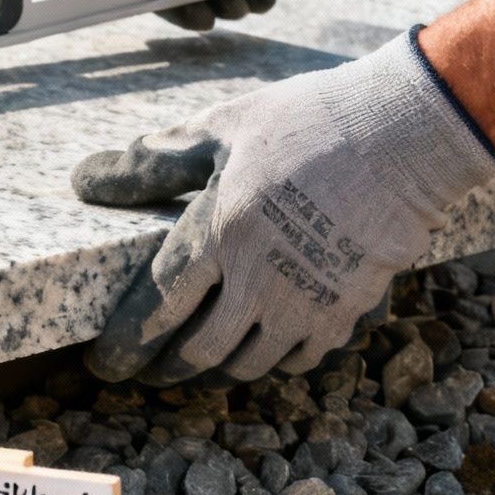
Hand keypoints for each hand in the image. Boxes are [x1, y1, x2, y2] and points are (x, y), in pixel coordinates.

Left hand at [74, 30, 494, 384]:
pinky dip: (275, 360)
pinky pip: (300, 359)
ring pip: (248, 364)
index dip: (125, 344)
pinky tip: (264, 346)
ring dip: (217, 370)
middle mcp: (257, 281)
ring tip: (200, 364)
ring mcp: (306, 302)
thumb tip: (86, 181)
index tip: (104, 363)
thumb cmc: (310, 122)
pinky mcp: (347, 310)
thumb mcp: (222, 128)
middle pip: (198, 351)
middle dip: (164, 370)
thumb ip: (152, 163)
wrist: (408, 134)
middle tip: (146, 372)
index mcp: (218, 233)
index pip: (155, 308)